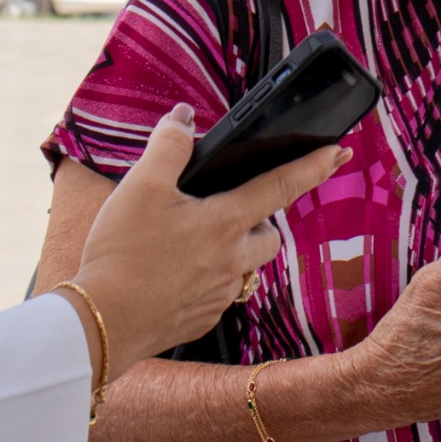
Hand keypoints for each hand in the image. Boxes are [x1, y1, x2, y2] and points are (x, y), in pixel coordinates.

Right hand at [65, 105, 348, 369]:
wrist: (101, 324)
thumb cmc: (121, 253)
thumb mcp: (139, 187)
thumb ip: (167, 146)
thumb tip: (183, 118)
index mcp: (225, 222)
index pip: (281, 186)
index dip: (314, 166)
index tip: (339, 152)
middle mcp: (233, 260)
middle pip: (267, 235)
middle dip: (258, 220)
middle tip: (224, 209)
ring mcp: (219, 294)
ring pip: (244, 266)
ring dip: (232, 251)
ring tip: (190, 242)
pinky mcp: (202, 318)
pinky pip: (218, 293)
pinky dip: (205, 279)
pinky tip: (171, 274)